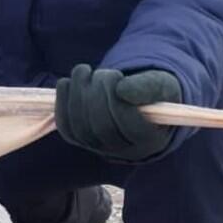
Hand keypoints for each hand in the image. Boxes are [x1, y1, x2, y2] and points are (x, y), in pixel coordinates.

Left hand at [55, 66, 182, 161]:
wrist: (134, 101)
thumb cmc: (152, 92)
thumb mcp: (160, 84)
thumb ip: (147, 86)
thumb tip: (121, 90)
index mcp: (149, 139)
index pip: (131, 127)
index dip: (120, 101)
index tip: (119, 78)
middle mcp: (122, 151)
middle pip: (102, 128)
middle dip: (98, 93)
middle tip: (104, 72)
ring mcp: (98, 147)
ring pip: (80, 126)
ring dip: (78, 92)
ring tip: (86, 71)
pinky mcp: (78, 139)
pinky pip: (65, 125)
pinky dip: (62, 100)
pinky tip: (69, 81)